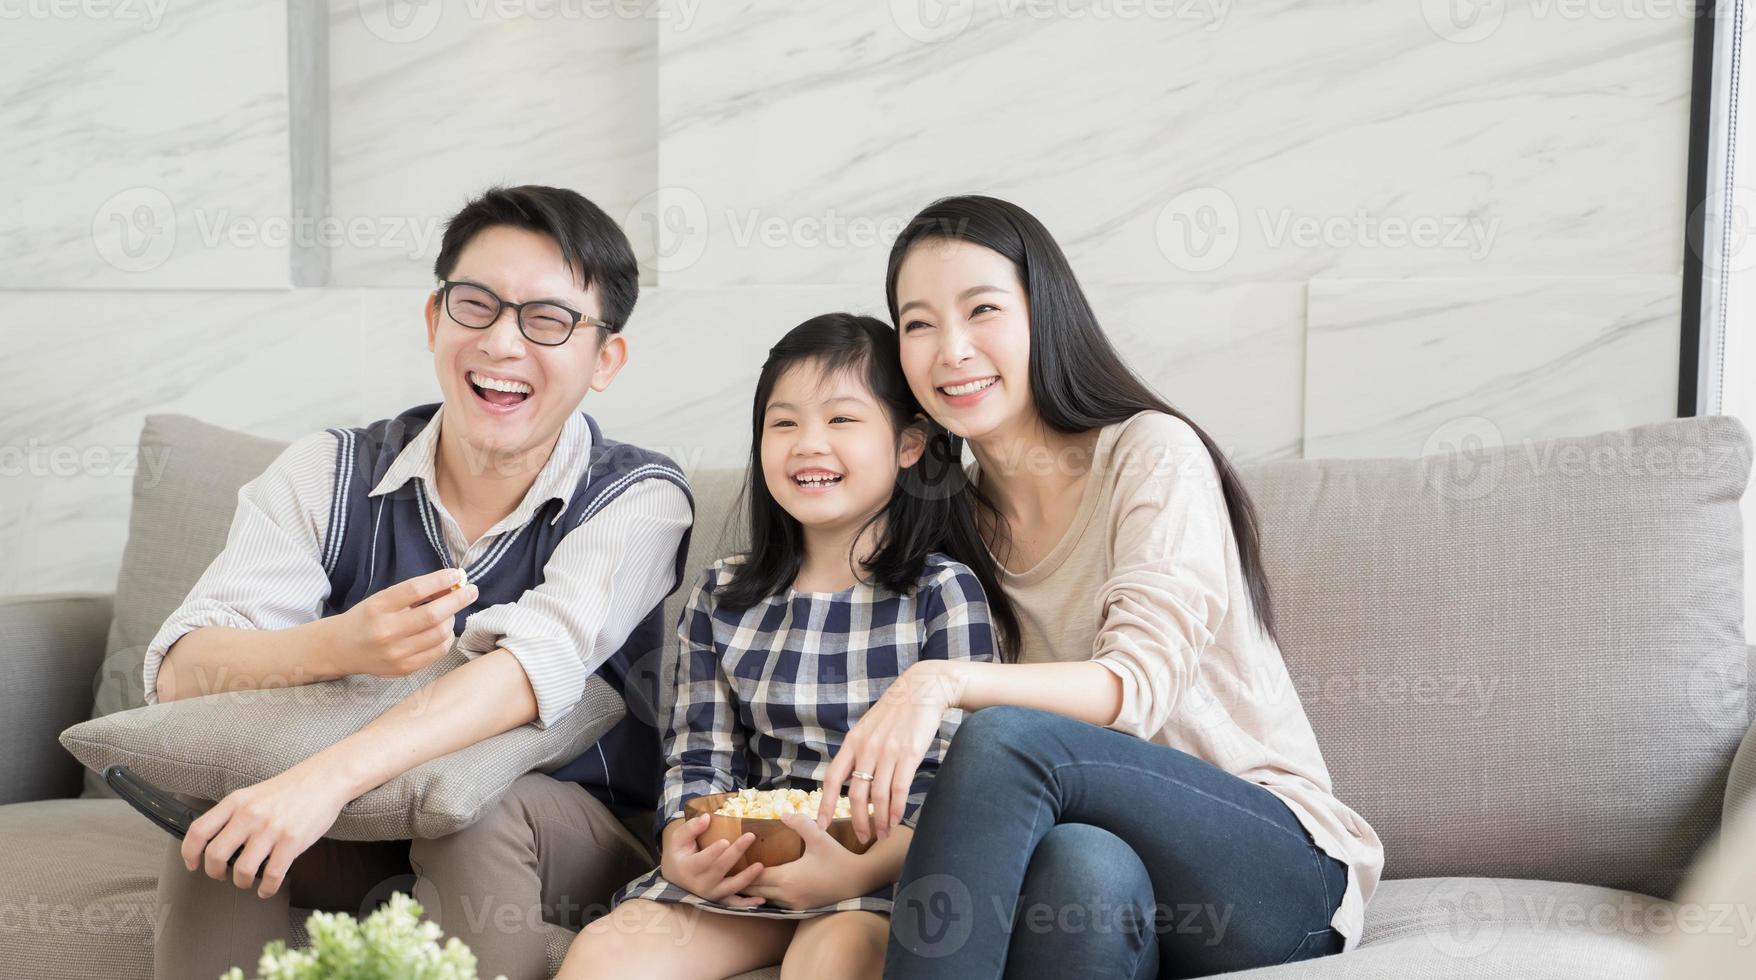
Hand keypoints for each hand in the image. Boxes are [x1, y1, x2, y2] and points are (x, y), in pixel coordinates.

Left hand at [180, 762, 350, 898]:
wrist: (325, 779)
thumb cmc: (289, 789)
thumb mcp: (253, 794)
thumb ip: (233, 814)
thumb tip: (215, 842)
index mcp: (236, 802)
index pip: (199, 831)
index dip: (189, 853)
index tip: (193, 864)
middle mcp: (249, 815)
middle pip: (215, 855)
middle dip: (214, 873)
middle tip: (221, 875)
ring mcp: (271, 829)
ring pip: (242, 870)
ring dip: (242, 882)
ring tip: (247, 880)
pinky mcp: (292, 841)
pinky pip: (272, 875)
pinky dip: (267, 888)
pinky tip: (267, 888)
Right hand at [322, 568, 476, 677]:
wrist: (340, 648)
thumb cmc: (367, 618)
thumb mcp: (382, 599)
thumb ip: (413, 593)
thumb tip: (451, 584)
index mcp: (378, 607)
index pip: (415, 589)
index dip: (440, 580)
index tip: (456, 575)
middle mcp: (386, 631)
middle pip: (433, 614)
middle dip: (458, 600)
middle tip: (471, 590)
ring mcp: (395, 653)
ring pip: (440, 634)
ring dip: (452, 619)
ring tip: (450, 611)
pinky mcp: (403, 669)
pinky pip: (437, 652)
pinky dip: (447, 638)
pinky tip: (445, 630)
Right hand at [658, 813, 766, 907]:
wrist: (676, 876)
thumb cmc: (679, 853)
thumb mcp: (678, 838)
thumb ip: (691, 828)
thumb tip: (706, 817)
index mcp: (688, 868)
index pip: (701, 861)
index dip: (713, 852)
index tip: (725, 841)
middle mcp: (700, 884)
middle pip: (720, 869)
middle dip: (735, 853)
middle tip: (750, 836)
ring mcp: (711, 893)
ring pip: (730, 888)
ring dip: (746, 878)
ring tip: (760, 866)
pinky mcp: (720, 899)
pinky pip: (734, 903)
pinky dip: (747, 903)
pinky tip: (762, 899)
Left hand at [740, 813, 867, 910]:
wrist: (860, 880)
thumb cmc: (839, 858)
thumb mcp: (820, 836)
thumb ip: (800, 822)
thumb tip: (782, 812)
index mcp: (788, 879)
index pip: (755, 876)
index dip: (741, 869)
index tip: (729, 861)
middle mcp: (787, 896)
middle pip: (754, 892)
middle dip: (741, 881)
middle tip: (727, 871)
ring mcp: (794, 905)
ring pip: (764, 900)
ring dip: (753, 891)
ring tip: (740, 878)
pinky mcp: (800, 909)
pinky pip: (776, 904)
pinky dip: (766, 896)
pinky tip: (763, 887)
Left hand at [817, 660, 957, 842]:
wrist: (923, 689)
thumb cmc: (897, 711)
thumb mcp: (869, 727)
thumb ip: (860, 751)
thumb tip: (855, 779)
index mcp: (853, 742)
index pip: (832, 778)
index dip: (825, 804)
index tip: (821, 825)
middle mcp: (867, 748)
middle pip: (856, 794)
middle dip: (858, 821)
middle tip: (863, 838)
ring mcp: (888, 752)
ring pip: (878, 796)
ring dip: (880, 820)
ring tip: (883, 833)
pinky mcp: (909, 754)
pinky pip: (899, 789)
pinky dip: (896, 809)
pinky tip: (896, 820)